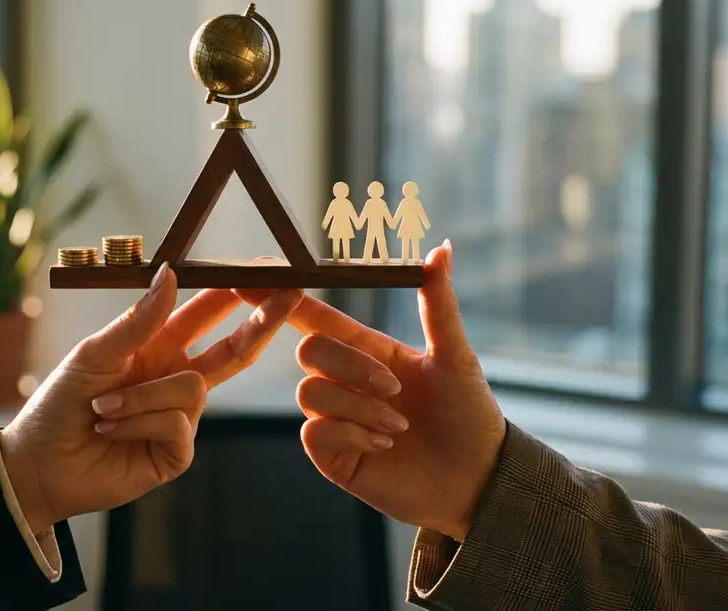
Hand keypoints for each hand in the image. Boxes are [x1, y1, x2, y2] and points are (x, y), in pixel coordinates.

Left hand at [0, 263, 302, 532]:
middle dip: (261, 324)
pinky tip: (111, 432)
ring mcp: (181, 417)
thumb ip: (140, 319)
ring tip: (102, 409)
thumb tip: (171, 274)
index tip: (266, 271)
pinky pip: (179, 426)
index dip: (236, 292)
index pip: (209, 314)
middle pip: (233, 350)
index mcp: (160, 347)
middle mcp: (177, 378)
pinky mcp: (177, 452)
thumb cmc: (60, 403)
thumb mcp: (97, 352)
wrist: (39, 464)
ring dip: (141, 397)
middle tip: (289, 298)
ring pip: (192, 388)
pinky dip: (138, 423)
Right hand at [238, 241, 504, 542]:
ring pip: (310, 393)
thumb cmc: (469, 413)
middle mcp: (344, 380)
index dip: (281, 299)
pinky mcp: (332, 455)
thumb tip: (442, 248)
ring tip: (399, 426)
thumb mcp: (454, 354)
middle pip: (308, 351)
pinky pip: (313, 433)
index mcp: (366, 349)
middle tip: (394, 389)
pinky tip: (383, 445)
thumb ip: (438, 302)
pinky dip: (351, 434)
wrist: (478, 479)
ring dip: (360, 408)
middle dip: (350, 367)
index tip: (249, 280)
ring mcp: (335, 418)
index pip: (314, 318)